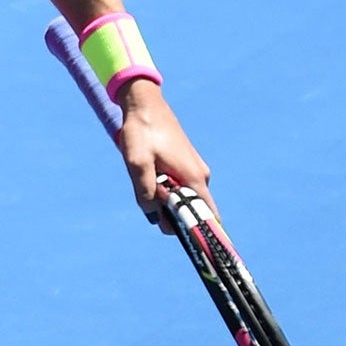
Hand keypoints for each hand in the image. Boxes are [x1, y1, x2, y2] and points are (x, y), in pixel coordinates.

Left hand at [115, 80, 213, 233]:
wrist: (144, 104)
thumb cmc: (141, 132)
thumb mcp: (137, 163)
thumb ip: (145, 191)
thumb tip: (154, 215)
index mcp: (194, 178)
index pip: (208, 216)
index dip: (199, 232)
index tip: (187, 240)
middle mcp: (200, 176)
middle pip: (190, 210)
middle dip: (171, 214)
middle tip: (149, 202)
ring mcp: (194, 169)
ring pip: (181, 197)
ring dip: (164, 198)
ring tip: (146, 178)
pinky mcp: (185, 164)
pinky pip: (177, 185)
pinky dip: (163, 187)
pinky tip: (148, 173)